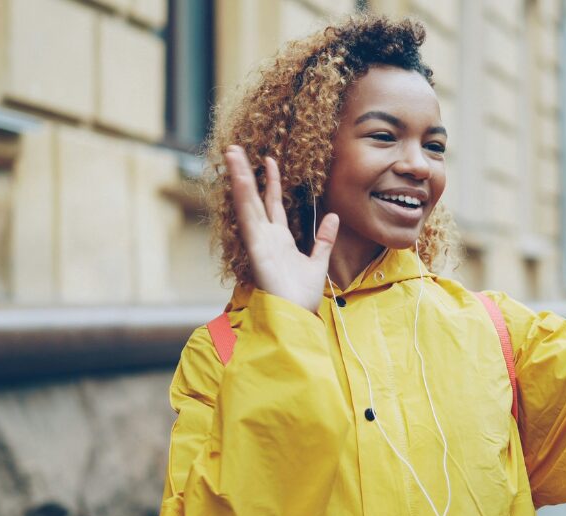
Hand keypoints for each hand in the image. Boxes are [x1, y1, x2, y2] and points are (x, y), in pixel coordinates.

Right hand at [226, 145, 338, 312]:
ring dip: (240, 178)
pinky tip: (240, 179)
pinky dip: (244, 199)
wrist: (296, 317)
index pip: (272, 204)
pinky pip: (249, 219)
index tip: (270, 161)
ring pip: (247, 203)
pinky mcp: (256, 248)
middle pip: (255, 198)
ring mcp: (259, 241)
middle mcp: (266, 237)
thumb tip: (332, 217)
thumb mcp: (318, 262)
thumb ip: (323, 240)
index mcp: (279, 240)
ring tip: (232, 153)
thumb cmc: (302, 296)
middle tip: (236, 149)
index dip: (271, 182)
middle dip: (247, 173)